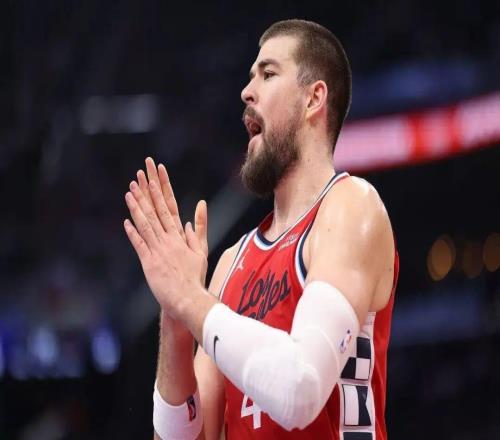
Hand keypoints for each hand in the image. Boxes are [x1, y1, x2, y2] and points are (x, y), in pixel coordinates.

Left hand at [124, 170, 206, 319]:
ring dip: (136, 207)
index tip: (156, 175)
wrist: (188, 298)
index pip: (169, 206)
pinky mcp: (149, 263)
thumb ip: (199, 227)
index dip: (162, 189)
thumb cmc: (195, 276)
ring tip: (129, 192)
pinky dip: (133, 232)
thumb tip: (200, 207)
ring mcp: (157, 251)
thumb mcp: (201, 249)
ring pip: (145, 224)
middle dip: (147, 191)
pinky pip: (140, 245)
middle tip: (139, 175)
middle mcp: (168, 239)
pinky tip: (126, 220)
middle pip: (155, 211)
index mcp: (179, 235)